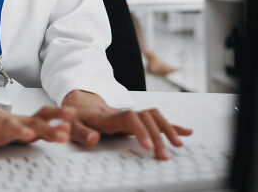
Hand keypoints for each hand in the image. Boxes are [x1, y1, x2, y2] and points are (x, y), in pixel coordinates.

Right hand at [0, 98, 75, 150]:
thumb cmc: (7, 123)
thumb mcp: (28, 124)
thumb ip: (46, 128)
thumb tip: (69, 129)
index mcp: (26, 121)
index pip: (44, 115)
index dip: (58, 115)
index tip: (72, 115)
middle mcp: (16, 123)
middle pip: (34, 123)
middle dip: (48, 129)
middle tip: (62, 135)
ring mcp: (0, 128)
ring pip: (9, 128)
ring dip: (18, 130)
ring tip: (27, 134)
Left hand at [62, 90, 192, 159]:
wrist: (79, 102)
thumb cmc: (75, 116)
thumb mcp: (72, 125)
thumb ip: (81, 133)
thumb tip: (94, 138)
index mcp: (108, 116)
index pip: (129, 118)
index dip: (140, 130)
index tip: (148, 146)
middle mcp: (122, 114)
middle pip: (146, 118)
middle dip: (157, 135)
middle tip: (163, 155)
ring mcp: (130, 116)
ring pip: (154, 116)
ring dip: (167, 129)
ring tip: (177, 145)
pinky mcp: (136, 120)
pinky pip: (155, 119)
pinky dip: (171, 125)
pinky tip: (185, 132)